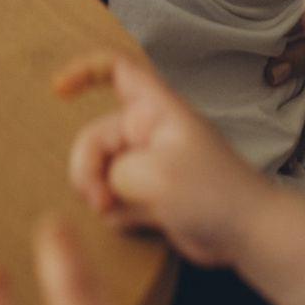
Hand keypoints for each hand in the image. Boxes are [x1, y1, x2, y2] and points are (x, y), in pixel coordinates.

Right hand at [59, 51, 265, 268]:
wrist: (247, 234)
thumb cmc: (213, 194)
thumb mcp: (153, 176)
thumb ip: (113, 172)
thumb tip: (103, 189)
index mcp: (156, 110)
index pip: (117, 70)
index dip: (83, 70)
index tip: (57, 89)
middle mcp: (150, 132)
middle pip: (95, 138)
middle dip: (89, 171)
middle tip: (101, 202)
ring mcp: (149, 164)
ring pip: (101, 172)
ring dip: (100, 194)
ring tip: (118, 213)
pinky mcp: (150, 194)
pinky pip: (114, 197)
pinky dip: (115, 212)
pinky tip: (130, 224)